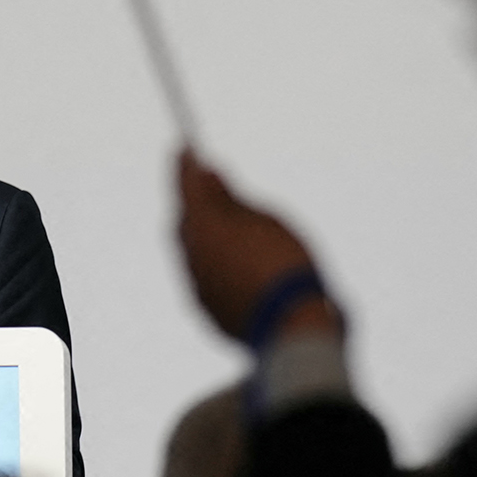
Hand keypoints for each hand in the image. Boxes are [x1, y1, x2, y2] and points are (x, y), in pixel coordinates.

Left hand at [176, 151, 338, 343]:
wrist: (293, 327)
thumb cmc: (285, 263)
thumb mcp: (265, 219)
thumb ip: (231, 198)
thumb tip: (206, 174)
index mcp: (202, 225)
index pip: (186, 187)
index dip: (184, 167)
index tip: (183, 149)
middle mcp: (190, 256)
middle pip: (184, 222)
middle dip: (192, 204)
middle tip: (204, 186)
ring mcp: (196, 286)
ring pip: (191, 252)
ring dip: (204, 236)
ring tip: (225, 226)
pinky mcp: (205, 311)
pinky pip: (203, 278)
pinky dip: (214, 264)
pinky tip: (231, 262)